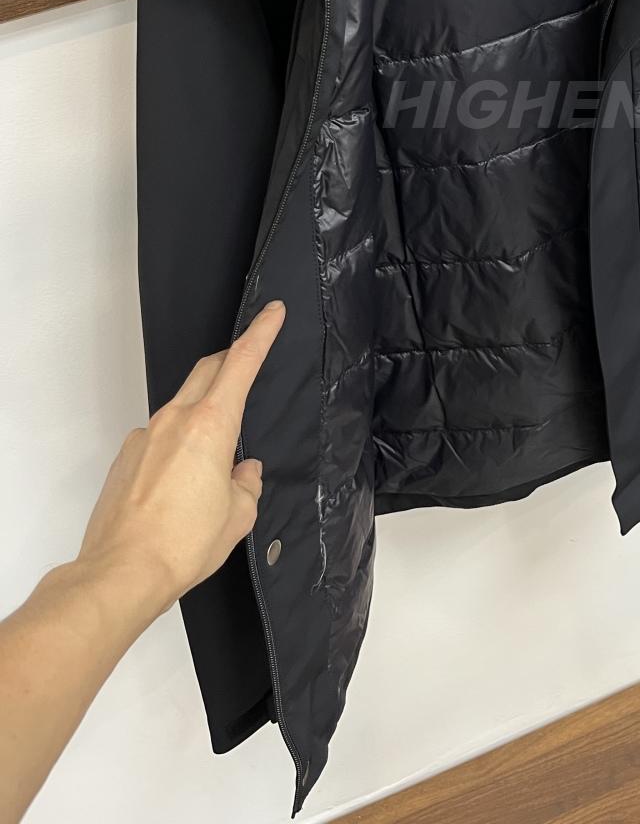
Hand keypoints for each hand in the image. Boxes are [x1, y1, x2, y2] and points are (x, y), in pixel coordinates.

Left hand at [75, 300, 285, 621]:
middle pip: (207, 371)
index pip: (241, 362)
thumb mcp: (237, 515)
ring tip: (218, 450)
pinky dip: (178, 443)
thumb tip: (243, 472)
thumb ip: (246, 484)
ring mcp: (145, 437)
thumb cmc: (182, 544)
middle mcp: (174, 420)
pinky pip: (159, 437)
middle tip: (249, 358)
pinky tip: (183, 480)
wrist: (121, 573)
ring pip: (181, 404)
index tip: (272, 312)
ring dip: (203, 409)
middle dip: (231, 358)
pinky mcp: (126, 459)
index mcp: (210, 425)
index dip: (260, 333)